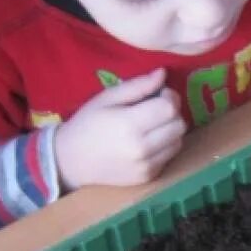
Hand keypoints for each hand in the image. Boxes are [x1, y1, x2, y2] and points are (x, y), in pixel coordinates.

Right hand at [53, 69, 185, 188]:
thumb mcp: (108, 98)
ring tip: (152, 125)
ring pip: (178, 141)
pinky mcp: (148, 176)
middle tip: (156, 109)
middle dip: (172, 113)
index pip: (169, 108)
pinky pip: (170, 156)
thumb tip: (163, 73)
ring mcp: (146, 165)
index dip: (169, 97)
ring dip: (171, 130)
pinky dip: (165, 146)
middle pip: (179, 125)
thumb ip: (138, 86)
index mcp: (130, 125)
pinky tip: (148, 141)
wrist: (71, 161)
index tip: (159, 94)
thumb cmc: (87, 124)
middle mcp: (142, 148)